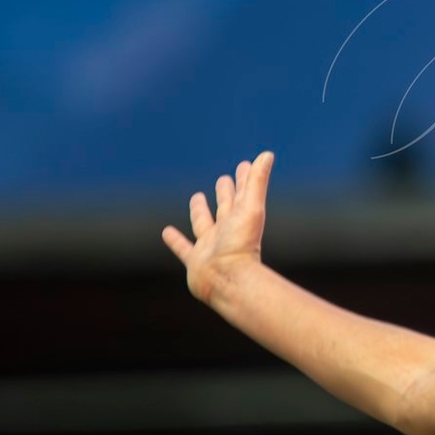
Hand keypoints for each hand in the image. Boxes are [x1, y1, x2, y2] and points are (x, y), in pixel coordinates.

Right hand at [162, 152, 271, 305]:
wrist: (229, 281)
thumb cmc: (242, 246)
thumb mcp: (251, 208)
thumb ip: (257, 182)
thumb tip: (267, 153)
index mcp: (241, 218)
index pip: (243, 193)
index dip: (245, 179)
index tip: (245, 165)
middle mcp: (227, 231)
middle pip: (226, 207)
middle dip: (225, 193)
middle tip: (224, 179)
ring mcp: (210, 246)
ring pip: (204, 224)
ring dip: (200, 211)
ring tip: (197, 198)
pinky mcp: (194, 261)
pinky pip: (183, 248)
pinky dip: (175, 240)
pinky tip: (166, 232)